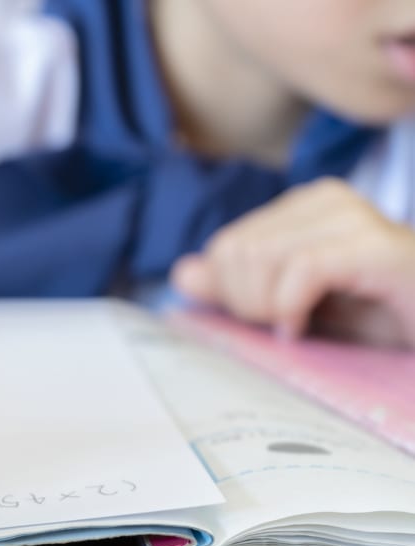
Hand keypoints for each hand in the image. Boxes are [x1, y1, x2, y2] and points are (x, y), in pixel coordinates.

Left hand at [171, 177, 414, 348]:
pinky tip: (303, 328)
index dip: (232, 293)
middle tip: (285, 325)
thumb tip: (182, 273)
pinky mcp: (374, 246)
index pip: (225, 246)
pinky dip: (291, 307)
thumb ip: (239, 287)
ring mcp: (353, 218)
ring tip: (298, 326)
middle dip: (246, 302)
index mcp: (305, 206)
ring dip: (268, 308)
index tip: (269, 318)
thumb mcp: (295, 304)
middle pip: (235, 252)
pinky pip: (301, 270)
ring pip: (260, 258)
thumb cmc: (380, 315)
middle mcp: (327, 200)